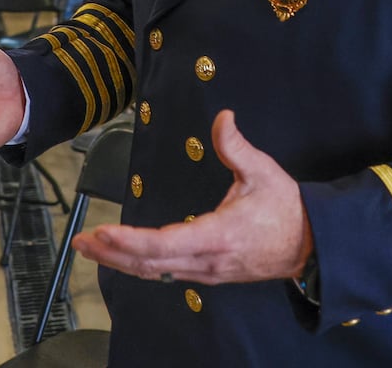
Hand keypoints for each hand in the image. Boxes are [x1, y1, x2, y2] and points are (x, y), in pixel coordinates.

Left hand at [72, 109, 312, 284]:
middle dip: (111, 253)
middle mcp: (207, 260)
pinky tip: (128, 257)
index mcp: (218, 234)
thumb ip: (237, 147)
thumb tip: (222, 118)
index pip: (164, 243)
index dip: (129, 240)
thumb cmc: (287, 210)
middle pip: (148, 264)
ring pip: (155, 272)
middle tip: (81, 241)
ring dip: (121, 261)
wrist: (310, 245)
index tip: (103, 231)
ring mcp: (207, 271)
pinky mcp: (209, 274)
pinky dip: (141, 266)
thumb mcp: (264, 172)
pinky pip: (167, 274)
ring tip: (93, 248)